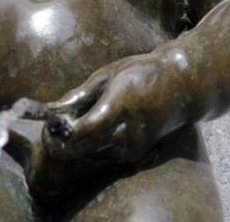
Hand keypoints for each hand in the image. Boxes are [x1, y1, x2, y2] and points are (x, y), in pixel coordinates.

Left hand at [43, 51, 190, 165]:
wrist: (181, 86)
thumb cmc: (141, 73)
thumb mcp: (108, 75)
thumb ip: (79, 95)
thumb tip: (51, 110)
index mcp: (122, 104)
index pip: (86, 129)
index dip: (62, 131)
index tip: (48, 124)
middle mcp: (130, 130)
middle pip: (84, 148)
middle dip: (61, 143)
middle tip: (48, 130)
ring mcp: (134, 146)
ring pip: (90, 154)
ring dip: (73, 145)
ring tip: (65, 126)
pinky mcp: (134, 155)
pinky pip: (102, 155)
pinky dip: (88, 147)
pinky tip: (85, 131)